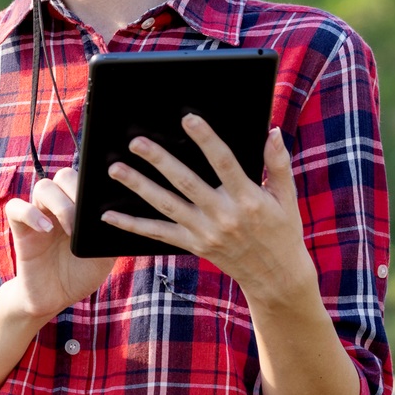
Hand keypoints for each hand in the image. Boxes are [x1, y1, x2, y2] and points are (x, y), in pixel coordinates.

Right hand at [2, 167, 116, 321]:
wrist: (55, 297)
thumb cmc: (81, 274)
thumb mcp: (104, 255)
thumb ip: (109, 233)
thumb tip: (119, 214)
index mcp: (80, 207)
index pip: (85, 178)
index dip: (94, 179)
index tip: (105, 197)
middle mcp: (59, 206)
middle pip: (64, 176)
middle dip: (78, 192)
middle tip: (87, 218)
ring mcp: (39, 215)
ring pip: (43, 187)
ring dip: (60, 205)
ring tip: (71, 230)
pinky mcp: (20, 228)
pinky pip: (15, 207)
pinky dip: (30, 213)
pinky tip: (46, 229)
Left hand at [103, 119, 317, 306]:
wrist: (276, 276)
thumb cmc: (282, 230)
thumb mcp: (286, 197)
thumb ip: (278, 164)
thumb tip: (270, 132)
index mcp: (248, 198)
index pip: (224, 163)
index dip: (206, 139)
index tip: (187, 118)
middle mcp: (224, 215)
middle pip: (186, 182)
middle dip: (160, 160)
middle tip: (136, 142)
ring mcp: (205, 232)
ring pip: (166, 205)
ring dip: (139, 186)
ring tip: (115, 169)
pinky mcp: (193, 245)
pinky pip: (158, 234)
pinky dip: (132, 225)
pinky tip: (108, 215)